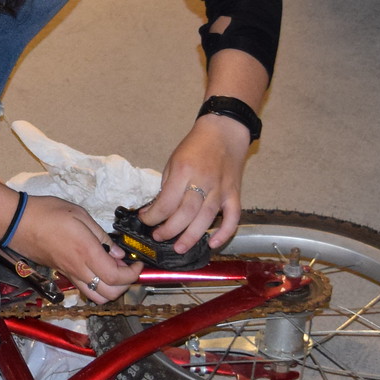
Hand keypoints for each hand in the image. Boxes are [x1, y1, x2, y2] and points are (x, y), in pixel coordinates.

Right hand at [11, 194, 141, 301]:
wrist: (17, 222)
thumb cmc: (46, 213)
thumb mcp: (80, 215)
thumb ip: (101, 236)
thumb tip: (118, 253)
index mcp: (86, 253)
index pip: (117, 277)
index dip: (132, 274)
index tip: (137, 263)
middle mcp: (79, 269)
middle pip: (109, 294)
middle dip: (125, 285)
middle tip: (128, 269)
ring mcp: (69, 274)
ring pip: (96, 297)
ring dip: (111, 290)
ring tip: (114, 271)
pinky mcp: (62, 274)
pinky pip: (84, 289)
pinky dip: (97, 286)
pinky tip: (97, 267)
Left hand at [138, 114, 254, 254]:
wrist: (224, 131)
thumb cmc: (196, 145)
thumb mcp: (173, 161)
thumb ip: (167, 186)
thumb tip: (157, 209)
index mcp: (184, 171)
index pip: (166, 202)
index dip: (152, 216)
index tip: (145, 220)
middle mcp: (203, 181)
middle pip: (185, 214)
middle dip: (169, 230)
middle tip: (158, 237)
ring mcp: (221, 189)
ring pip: (206, 219)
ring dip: (191, 237)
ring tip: (179, 248)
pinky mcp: (234, 193)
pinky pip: (233, 217)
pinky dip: (225, 232)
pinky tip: (213, 243)